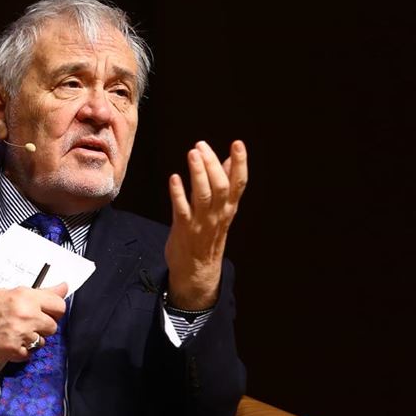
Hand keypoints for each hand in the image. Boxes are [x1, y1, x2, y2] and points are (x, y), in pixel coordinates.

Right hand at [0, 283, 67, 361]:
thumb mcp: (12, 291)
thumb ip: (41, 293)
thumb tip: (64, 287)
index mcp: (26, 297)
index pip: (59, 306)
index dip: (54, 310)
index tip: (48, 311)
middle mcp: (27, 316)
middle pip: (53, 326)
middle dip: (43, 325)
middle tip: (28, 321)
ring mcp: (21, 336)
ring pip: (42, 341)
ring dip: (33, 338)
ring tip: (15, 331)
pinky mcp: (14, 352)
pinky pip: (30, 354)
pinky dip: (22, 349)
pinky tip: (10, 340)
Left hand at [165, 140, 247, 309]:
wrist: (197, 271)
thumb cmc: (208, 235)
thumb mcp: (222, 211)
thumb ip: (226, 185)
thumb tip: (231, 160)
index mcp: (229, 208)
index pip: (240, 183)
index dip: (240, 163)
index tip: (238, 143)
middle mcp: (218, 214)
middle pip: (221, 186)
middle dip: (212, 164)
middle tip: (201, 145)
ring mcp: (201, 222)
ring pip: (203, 196)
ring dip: (198, 174)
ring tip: (192, 154)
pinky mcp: (183, 228)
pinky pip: (181, 209)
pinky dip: (178, 193)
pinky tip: (174, 178)